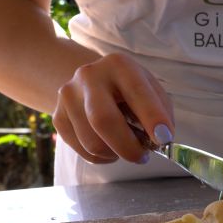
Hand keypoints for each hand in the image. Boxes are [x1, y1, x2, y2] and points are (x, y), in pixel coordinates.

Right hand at [53, 53, 174, 163]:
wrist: (92, 82)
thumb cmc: (130, 90)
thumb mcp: (151, 90)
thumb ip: (161, 112)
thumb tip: (160, 140)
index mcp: (119, 65)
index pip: (136, 92)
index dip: (152, 117)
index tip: (164, 139)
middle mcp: (89, 76)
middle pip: (103, 120)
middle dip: (127, 146)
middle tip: (143, 157)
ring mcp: (68, 96)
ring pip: (92, 143)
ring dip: (116, 154)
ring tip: (126, 146)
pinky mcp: (58, 117)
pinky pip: (83, 151)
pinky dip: (102, 157)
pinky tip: (110, 146)